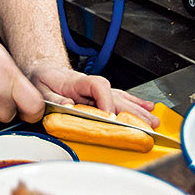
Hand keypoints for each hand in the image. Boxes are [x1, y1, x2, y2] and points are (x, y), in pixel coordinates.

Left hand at [26, 64, 159, 128]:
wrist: (43, 69)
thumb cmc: (42, 79)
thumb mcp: (41, 88)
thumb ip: (54, 99)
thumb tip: (67, 107)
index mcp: (77, 82)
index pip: (98, 87)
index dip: (106, 102)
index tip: (109, 116)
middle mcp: (92, 85)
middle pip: (116, 96)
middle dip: (132, 112)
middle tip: (145, 126)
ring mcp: (98, 90)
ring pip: (122, 99)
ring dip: (138, 111)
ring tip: (154, 121)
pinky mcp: (101, 94)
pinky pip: (121, 98)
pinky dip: (135, 103)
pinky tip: (148, 108)